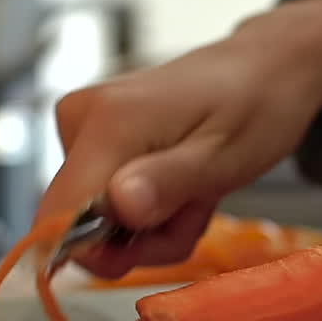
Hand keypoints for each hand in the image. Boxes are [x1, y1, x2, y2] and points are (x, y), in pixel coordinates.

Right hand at [37, 0, 321, 277]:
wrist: (264, 68)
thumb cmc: (256, 107)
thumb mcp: (224, 157)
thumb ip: (168, 183)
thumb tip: (116, 207)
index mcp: (107, 123)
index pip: (57, 215)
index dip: (98, 252)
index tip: (156, 241)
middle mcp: (79, 120)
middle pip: (80, 224)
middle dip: (142, 238)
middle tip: (195, 211)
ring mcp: (82, 126)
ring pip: (97, 219)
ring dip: (153, 226)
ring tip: (196, 194)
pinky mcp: (91, 136)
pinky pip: (106, 200)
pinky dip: (149, 208)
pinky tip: (183, 187)